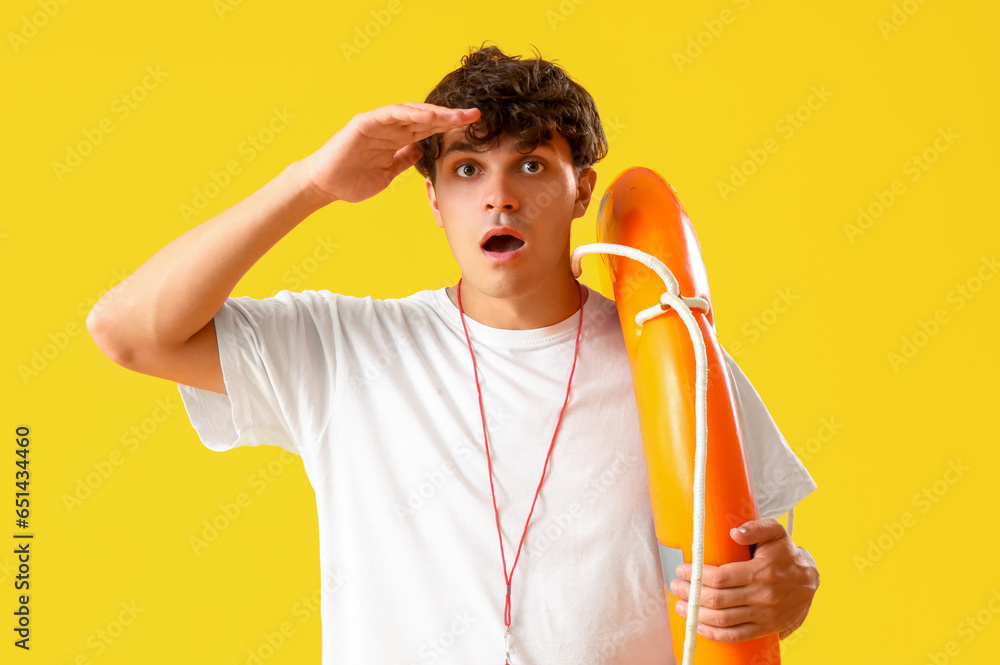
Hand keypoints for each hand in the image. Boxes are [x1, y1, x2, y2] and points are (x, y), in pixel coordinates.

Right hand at [302, 102, 479, 203]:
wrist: (325, 186)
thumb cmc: (353, 180)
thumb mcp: (388, 174)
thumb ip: (404, 160)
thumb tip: (422, 151)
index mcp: (398, 140)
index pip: (429, 130)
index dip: (450, 127)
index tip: (473, 128)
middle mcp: (391, 129)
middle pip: (426, 119)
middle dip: (451, 117)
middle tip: (475, 115)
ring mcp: (379, 124)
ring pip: (412, 113)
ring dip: (435, 113)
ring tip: (457, 115)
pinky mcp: (365, 123)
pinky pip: (390, 114)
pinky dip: (409, 113)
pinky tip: (428, 115)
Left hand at [669, 519, 818, 641]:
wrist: (810, 580)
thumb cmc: (785, 553)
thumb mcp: (775, 532)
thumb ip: (755, 528)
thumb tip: (733, 532)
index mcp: (762, 571)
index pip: (722, 577)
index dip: (697, 575)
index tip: (682, 570)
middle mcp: (764, 595)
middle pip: (718, 599)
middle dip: (692, 594)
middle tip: (676, 586)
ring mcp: (765, 615)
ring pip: (723, 620)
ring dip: (697, 614)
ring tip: (682, 606)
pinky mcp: (766, 628)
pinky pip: (736, 635)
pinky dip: (714, 634)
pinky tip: (699, 625)